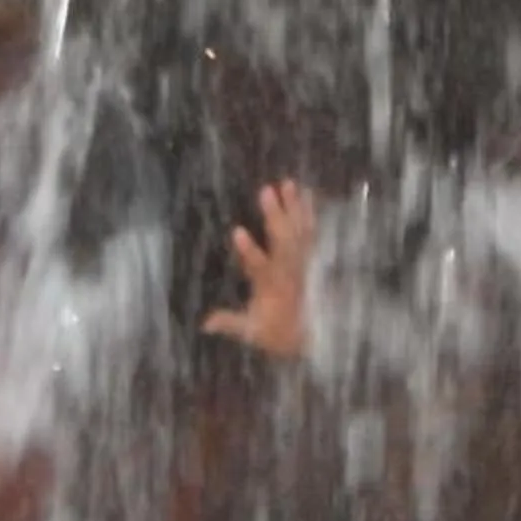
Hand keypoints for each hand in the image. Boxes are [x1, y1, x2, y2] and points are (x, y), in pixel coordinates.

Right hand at [202, 179, 316, 356]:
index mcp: (271, 287)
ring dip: (293, 207)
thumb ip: (230, 323)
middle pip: (282, 241)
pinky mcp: (311, 257)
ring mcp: (302, 263)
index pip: (258, 267)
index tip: (237, 232)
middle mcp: (289, 271)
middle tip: (265, 190)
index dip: (249, 251)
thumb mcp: (253, 332)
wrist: (316, 337)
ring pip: (299, 231)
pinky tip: (308, 192)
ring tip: (287, 183)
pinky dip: (309, 212)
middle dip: (274, 216)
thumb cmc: (279, 333)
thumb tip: (204, 323)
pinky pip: (311, 231)